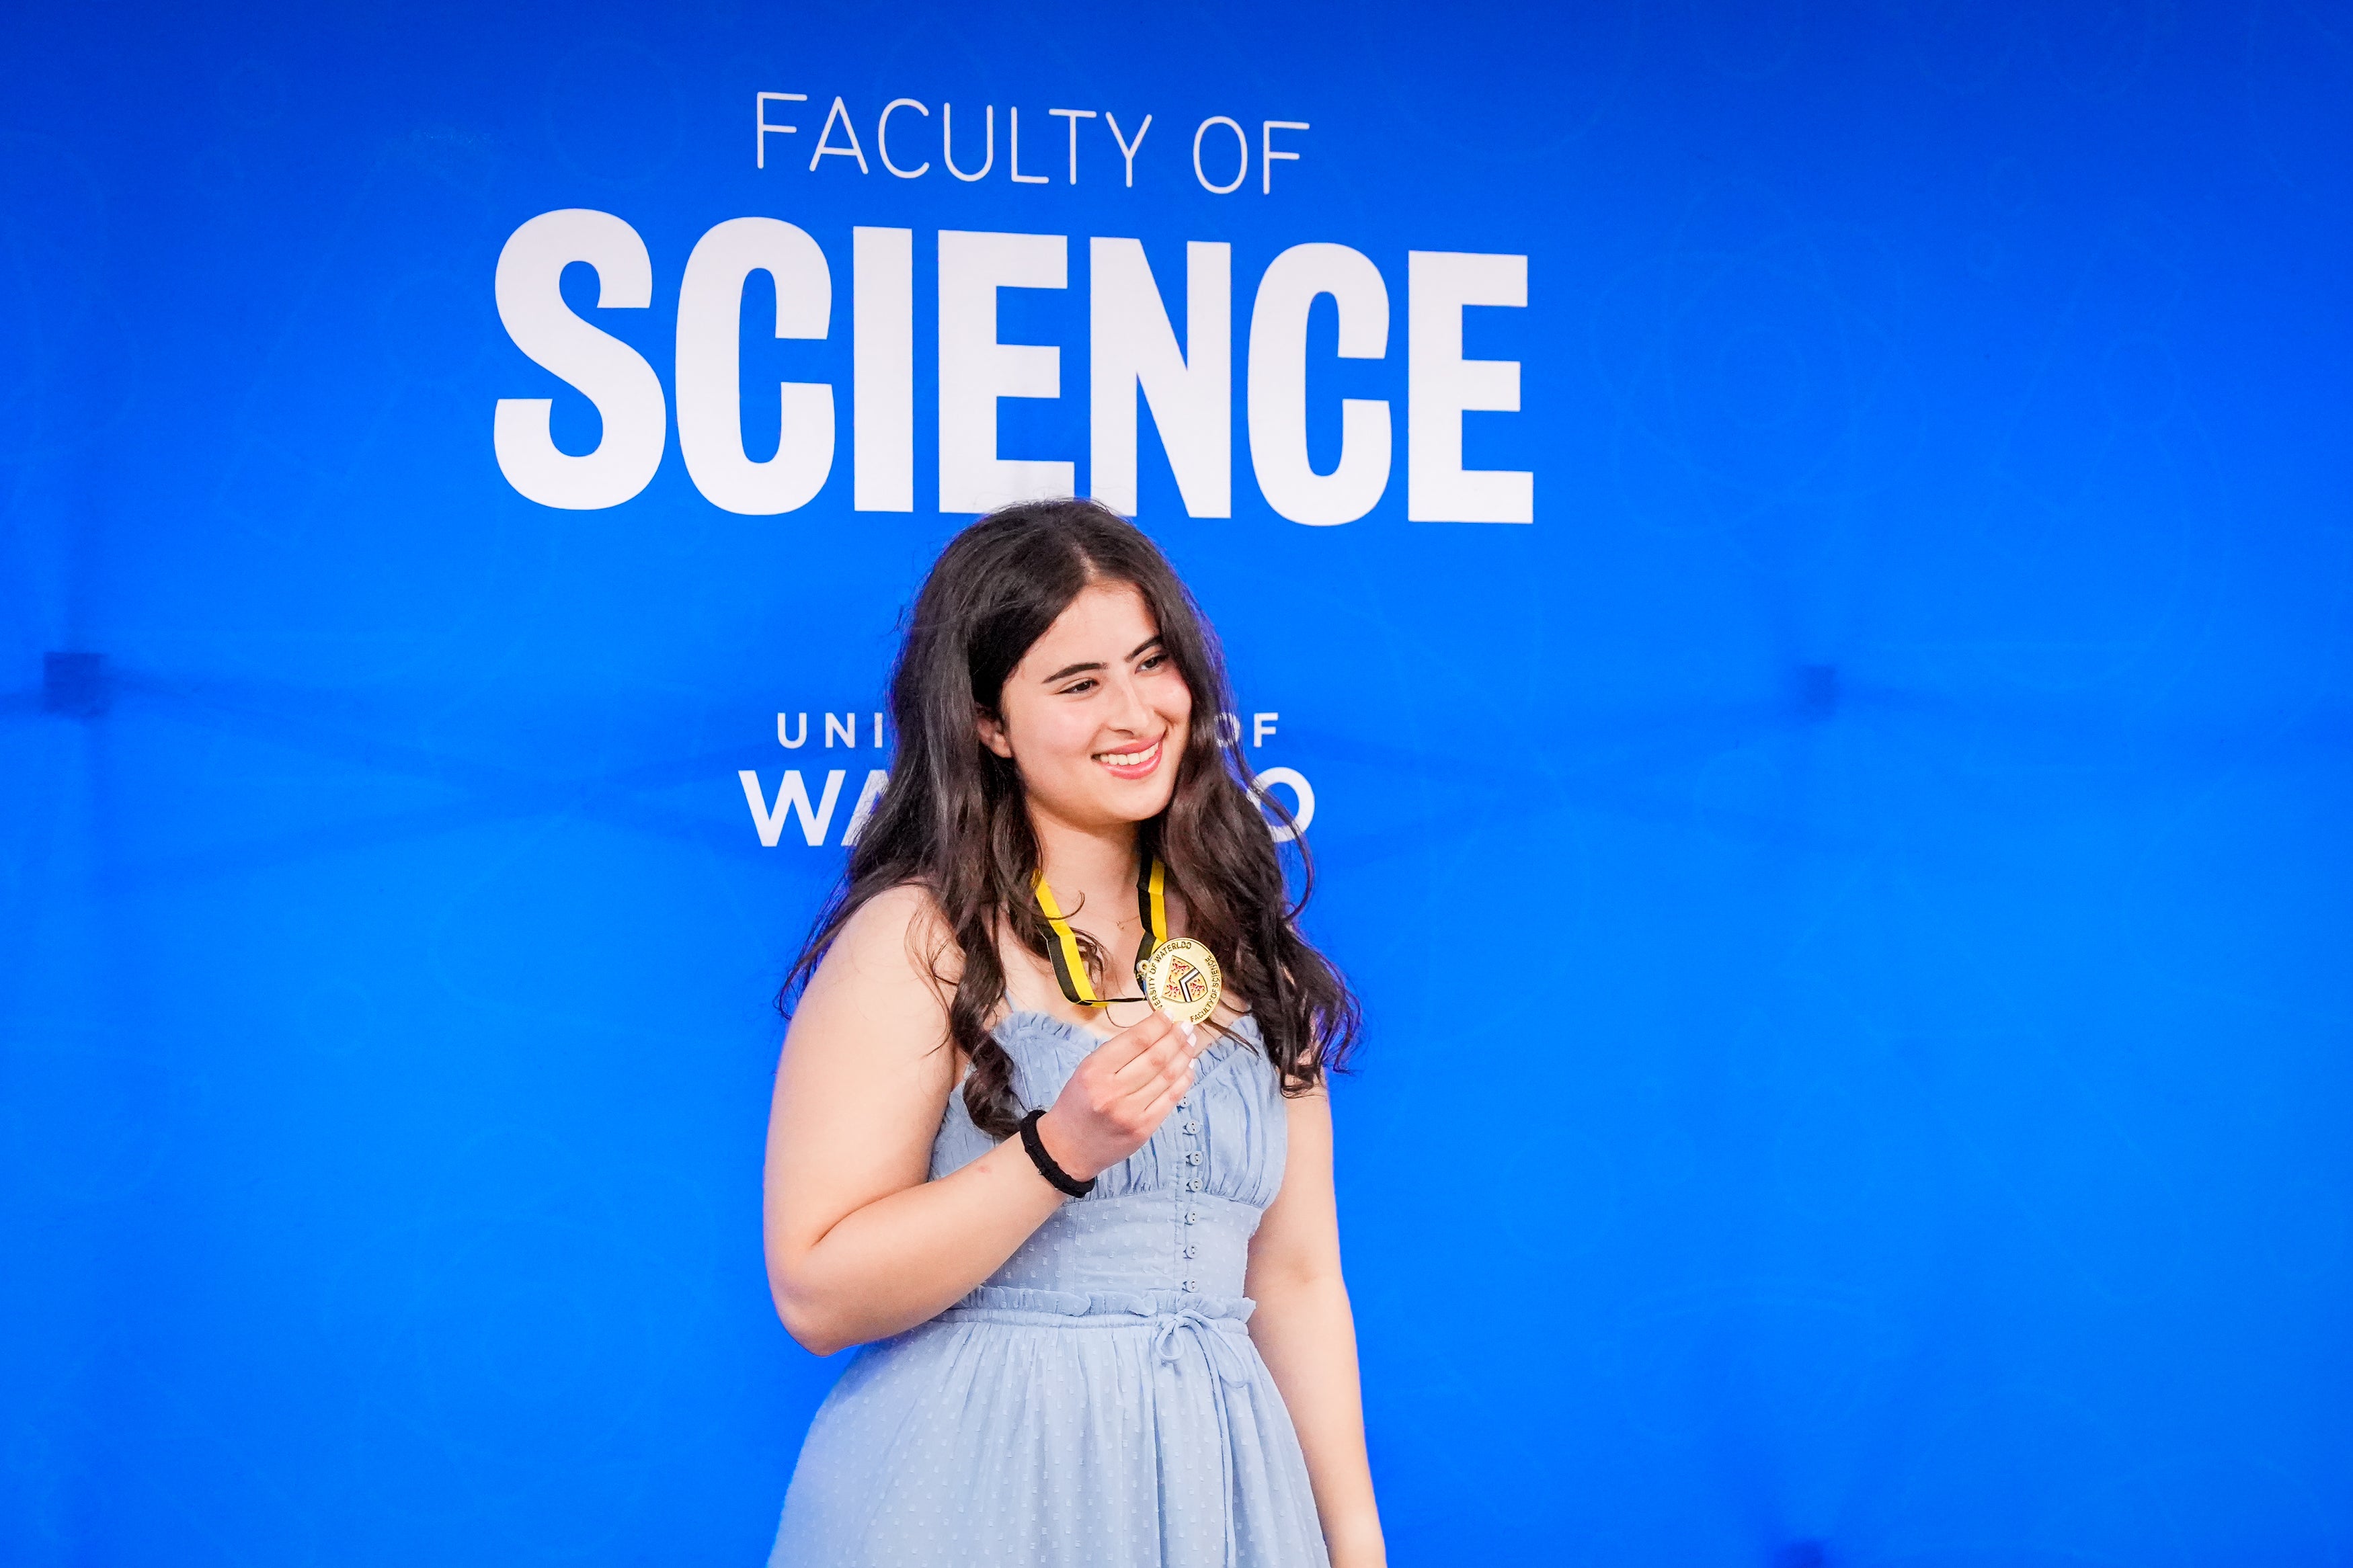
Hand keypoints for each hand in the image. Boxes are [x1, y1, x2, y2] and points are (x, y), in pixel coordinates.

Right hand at [1033, 1010, 1202, 1183]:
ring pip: (1168, 1077)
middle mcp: (1112, 1092)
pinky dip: (1184, 1080)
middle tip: (1187, 1026)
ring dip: (1184, 1056)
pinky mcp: (1144, 1129)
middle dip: (1176, 1038)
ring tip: (1191, 1043)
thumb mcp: (1086, 1070)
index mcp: (1094, 1071)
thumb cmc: (1077, 1104)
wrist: (1068, 1148)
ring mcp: (1131, 1113)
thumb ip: (1117, 1054)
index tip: (1169, 1014)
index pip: (1135, 1040)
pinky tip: (1189, 1067)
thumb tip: (1154, 1032)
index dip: (1157, 1024)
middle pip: (1156, 1057)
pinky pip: (1171, 1099)